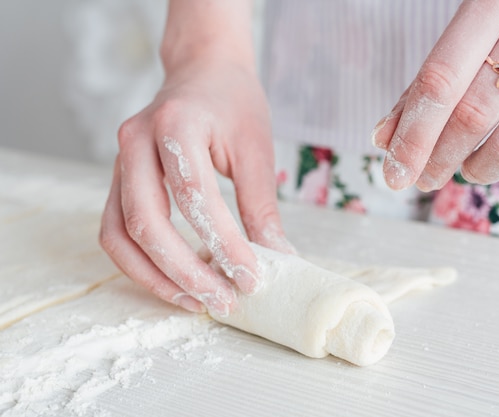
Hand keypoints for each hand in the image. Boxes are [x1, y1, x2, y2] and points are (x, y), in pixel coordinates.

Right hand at [100, 59, 291, 315]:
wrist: (202, 70)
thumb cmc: (233, 103)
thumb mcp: (256, 148)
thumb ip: (261, 206)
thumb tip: (277, 260)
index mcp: (175, 123)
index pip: (195, 197)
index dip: (223, 244)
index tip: (251, 277)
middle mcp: (136, 141)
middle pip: (147, 222)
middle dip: (185, 272)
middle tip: (222, 301)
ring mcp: (118, 161)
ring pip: (120, 235)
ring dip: (155, 277)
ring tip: (196, 302)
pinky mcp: (117, 180)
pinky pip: (115, 231)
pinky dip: (140, 263)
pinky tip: (174, 281)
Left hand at [372, 0, 498, 189]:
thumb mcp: (470, 35)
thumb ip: (427, 85)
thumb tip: (383, 140)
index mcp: (493, 2)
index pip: (439, 82)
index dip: (411, 137)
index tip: (394, 174)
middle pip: (471, 116)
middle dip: (437, 161)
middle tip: (423, 179)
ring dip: (475, 171)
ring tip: (467, 169)